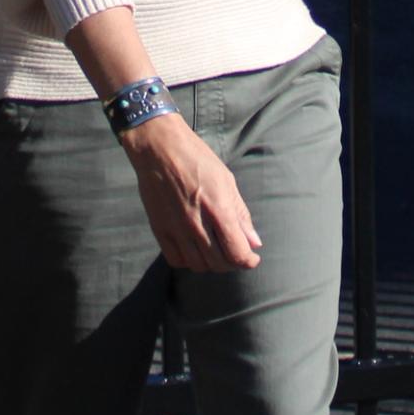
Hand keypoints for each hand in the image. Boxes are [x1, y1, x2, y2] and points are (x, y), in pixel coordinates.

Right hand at [122, 115, 262, 270]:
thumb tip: (254, 242)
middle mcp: (197, 224)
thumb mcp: (227, 181)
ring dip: (212, 263)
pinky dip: (189, 260)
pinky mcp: (159, 230)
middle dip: (233, 262)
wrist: (159, 148)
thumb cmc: (197, 159)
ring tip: (217, 251)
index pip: (237, 253)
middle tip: (235, 252)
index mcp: (218, 209)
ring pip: (199, 265)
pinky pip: (176, 260)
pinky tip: (194, 249)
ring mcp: (176, 229)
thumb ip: (240, 214)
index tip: (252, 258)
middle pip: (220, 263)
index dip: (249, 261)